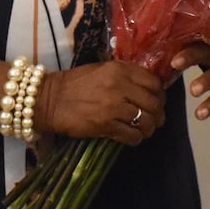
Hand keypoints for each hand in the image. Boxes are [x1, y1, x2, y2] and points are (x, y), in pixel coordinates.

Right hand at [37, 59, 164, 144]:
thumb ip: (124, 75)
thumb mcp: (101, 70)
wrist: (50, 99)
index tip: (157, 101)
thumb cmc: (75, 84)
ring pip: (146, 121)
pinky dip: (136, 139)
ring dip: (148, 129)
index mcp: (121, 70)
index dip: (160, 94)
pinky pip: (132, 135)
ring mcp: (114, 107)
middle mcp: (121, 86)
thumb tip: (146, 87)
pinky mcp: (106, 125)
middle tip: (155, 120)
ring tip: (144, 130)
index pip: (154, 83)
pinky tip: (132, 137)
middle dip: (158, 114)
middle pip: (154, 103)